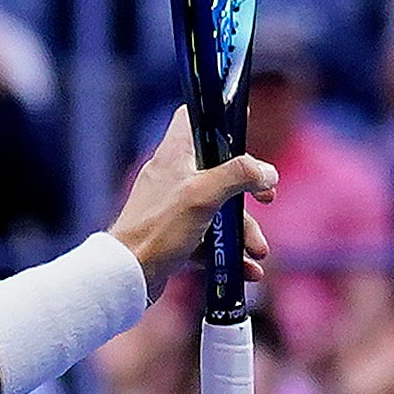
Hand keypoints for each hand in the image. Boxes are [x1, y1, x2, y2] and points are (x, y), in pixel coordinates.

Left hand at [106, 108, 273, 291]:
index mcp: (174, 155)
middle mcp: (172, 177)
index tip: (243, 124)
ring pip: (217, 210)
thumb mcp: (203, 195)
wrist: (126, 277)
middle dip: (247, 189)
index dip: (218, 117)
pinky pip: (207, 239)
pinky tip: (247, 269)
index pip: (191, 118)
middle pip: (218, 169)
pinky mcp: (173, 237)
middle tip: (267, 197)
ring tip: (258, 252)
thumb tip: (268, 172)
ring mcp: (172, 208)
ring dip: (243, 231)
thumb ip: (238, 176)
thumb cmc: (158, 230)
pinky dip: (227, 252)